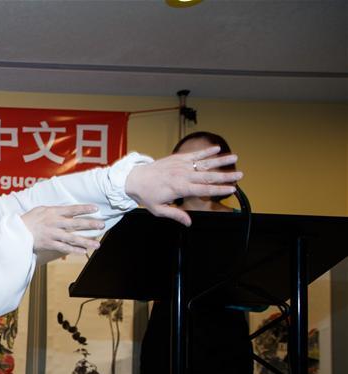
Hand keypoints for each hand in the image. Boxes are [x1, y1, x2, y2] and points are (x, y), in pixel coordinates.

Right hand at [20, 205, 103, 254]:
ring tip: (97, 244)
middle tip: (102, 225)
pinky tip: (83, 252)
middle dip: (90, 224)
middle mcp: (54, 223)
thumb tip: (66, 211)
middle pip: (76, 224)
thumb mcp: (41, 210)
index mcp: (53, 212)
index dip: (84, 209)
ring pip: (72, 238)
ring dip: (86, 241)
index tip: (96, 209)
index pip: (72, 209)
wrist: (17, 232)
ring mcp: (52, 234)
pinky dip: (74, 250)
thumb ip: (54, 210)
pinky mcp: (49, 244)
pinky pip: (64, 248)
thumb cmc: (29, 220)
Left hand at [124, 145, 242, 226]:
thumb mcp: (159, 209)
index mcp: (180, 188)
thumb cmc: (146, 195)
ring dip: (220, 160)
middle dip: (225, 176)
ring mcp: (180, 165)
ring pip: (204, 163)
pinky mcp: (177, 158)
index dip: (219, 190)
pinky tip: (217, 148)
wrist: (134, 179)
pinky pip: (194, 154)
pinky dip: (206, 151)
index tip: (232, 190)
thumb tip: (189, 223)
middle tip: (240, 175)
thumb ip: (176, 215)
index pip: (204, 190)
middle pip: (208, 176)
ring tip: (235, 157)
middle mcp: (182, 175)